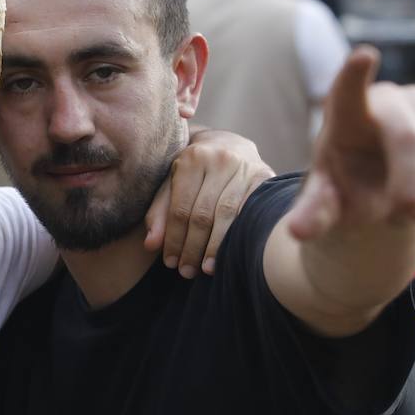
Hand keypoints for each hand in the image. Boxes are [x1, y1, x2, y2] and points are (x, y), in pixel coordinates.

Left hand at [145, 129, 274, 276]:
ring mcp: (244, 166)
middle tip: (186, 272)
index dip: (174, 239)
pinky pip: (250, 211)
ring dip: (215, 247)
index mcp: (191, 158)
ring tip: (205, 269)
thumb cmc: (192, 170)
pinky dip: (238, 235)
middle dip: (193, 248)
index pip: (180, 209)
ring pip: (227, 216)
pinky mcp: (264, 176)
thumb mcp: (170, 184)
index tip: (170, 263)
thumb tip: (150, 245)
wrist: (228, 143)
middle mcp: (219, 158)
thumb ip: (159, 212)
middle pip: (203, 215)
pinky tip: (229, 254)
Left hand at [285, 46, 414, 241]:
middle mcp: (386, 98)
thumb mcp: (327, 205)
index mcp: (344, 117)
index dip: (355, 75)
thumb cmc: (347, 190)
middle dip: (413, 187)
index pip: (346, 92)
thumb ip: (315, 214)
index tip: (364, 56)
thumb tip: (298, 231)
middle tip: (406, 216)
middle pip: (410, 138)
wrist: (380, 186)